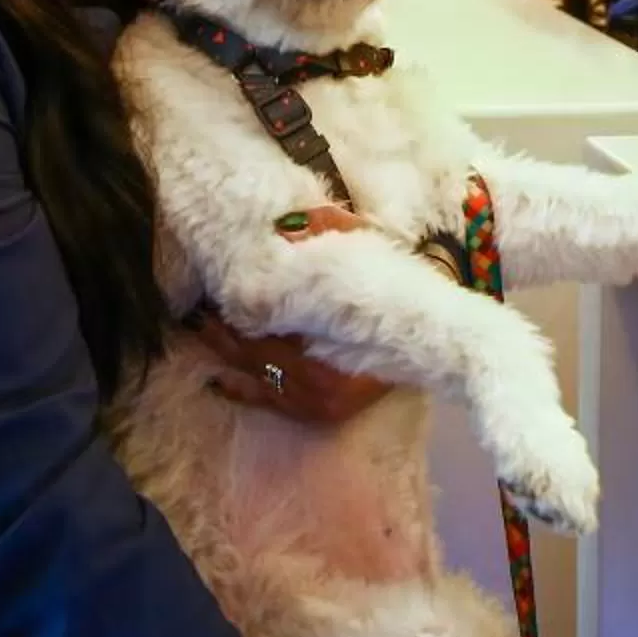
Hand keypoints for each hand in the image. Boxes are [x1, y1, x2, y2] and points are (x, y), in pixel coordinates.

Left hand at [197, 207, 400, 422]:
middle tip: (197, 310)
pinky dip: (242, 389)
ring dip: (226, 355)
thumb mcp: (367, 251)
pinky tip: (219, 380)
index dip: (237, 308)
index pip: (268, 323)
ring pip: (257, 378)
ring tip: (201, 332)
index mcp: (329, 341)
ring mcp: (319, 401)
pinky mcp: (321, 412)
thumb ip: (329, 231)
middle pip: (256, 352)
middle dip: (223, 330)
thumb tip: (287, 223)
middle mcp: (318, 381)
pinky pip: (271, 402)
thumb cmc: (403, 291)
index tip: (213, 292)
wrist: (440, 337)